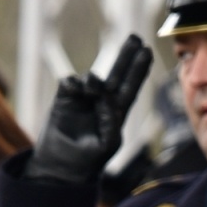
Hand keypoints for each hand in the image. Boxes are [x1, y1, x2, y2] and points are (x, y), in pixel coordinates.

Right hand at [25, 34, 153, 185]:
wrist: (59, 169)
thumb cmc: (88, 161)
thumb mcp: (107, 143)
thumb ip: (110, 118)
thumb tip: (104, 93)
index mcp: (116, 113)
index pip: (130, 87)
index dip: (139, 70)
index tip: (147, 51)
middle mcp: (101, 103)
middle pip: (116, 75)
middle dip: (126, 57)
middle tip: (135, 38)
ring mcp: (83, 100)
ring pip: (93, 79)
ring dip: (95, 82)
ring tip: (92, 91)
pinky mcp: (64, 99)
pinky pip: (71, 83)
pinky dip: (75, 84)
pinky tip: (79, 90)